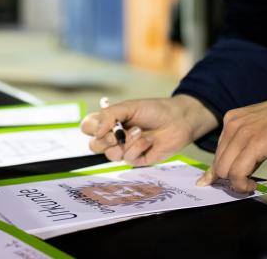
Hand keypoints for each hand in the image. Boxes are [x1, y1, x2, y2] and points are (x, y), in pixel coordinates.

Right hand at [80, 95, 217, 165]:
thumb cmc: (154, 110)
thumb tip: (96, 131)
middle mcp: (114, 136)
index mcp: (108, 121)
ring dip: (126, 142)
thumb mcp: (129, 107)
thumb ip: (109, 115)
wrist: (178, 120)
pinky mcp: (137, 159)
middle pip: (94, 146)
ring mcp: (124, 149)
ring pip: (111, 154)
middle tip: (120, 130)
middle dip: (107, 138)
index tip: (102, 124)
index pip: (87, 128)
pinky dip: (138, 147)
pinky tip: (149, 141)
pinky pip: (128, 159)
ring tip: (140, 132)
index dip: (91, 128)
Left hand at [197, 97, 266, 192]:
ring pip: (224, 170)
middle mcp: (232, 125)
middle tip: (244, 186)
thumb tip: (238, 172)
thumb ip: (246, 147)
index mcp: (232, 120)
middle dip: (227, 179)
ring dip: (235, 184)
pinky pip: (237, 173)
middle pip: (218, 162)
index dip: (218, 170)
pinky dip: (242, 185)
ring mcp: (242, 133)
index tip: (214, 182)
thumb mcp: (260, 132)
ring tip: (250, 186)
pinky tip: (253, 186)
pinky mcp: (254, 144)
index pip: (218, 151)